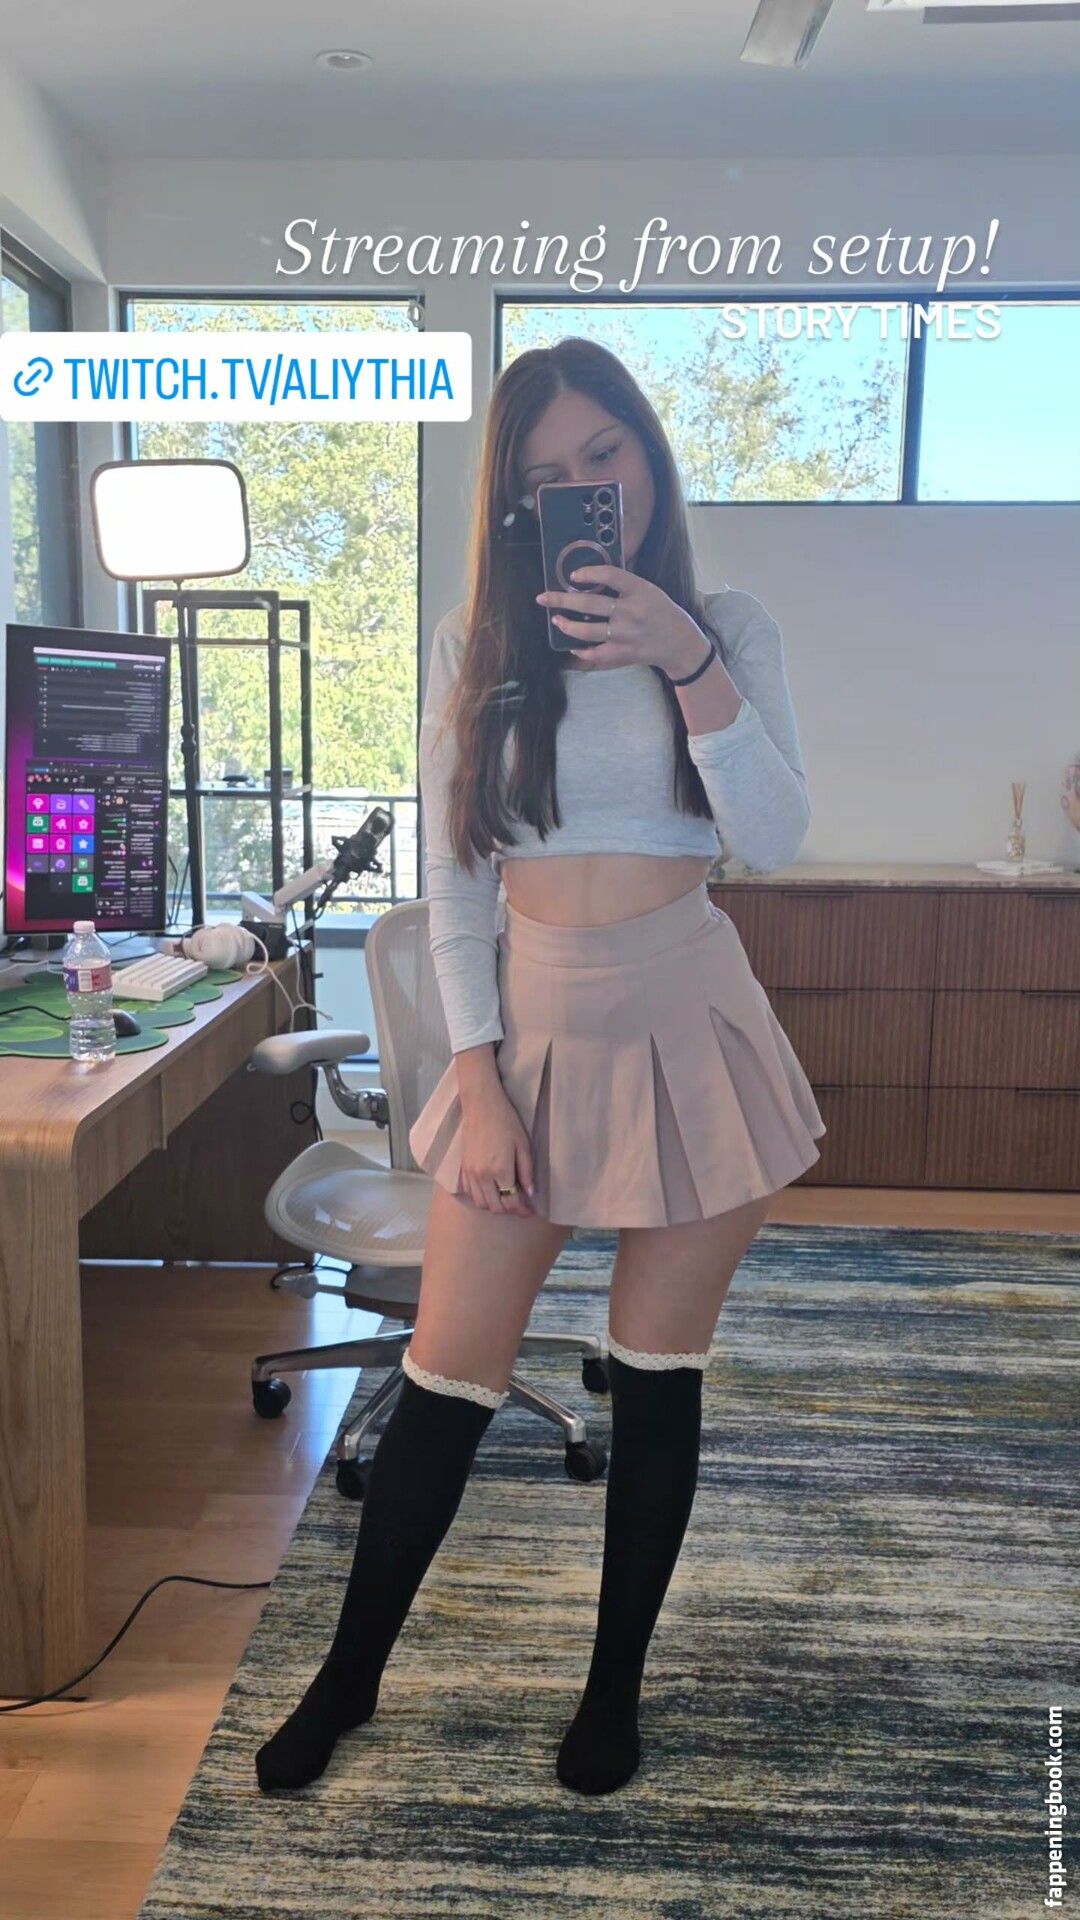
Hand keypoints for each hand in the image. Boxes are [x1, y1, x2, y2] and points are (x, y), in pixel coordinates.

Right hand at [459, 1089, 536, 1214]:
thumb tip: (529, 1193)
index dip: (522, 1211)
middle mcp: (483, 1176)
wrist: (481, 1106)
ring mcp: (470, 1173)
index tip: (530, 1211)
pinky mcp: (463, 1168)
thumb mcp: (523, 1145)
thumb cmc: (506, 1122)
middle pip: (495, 1207)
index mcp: (500, 1171)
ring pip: (480, 1203)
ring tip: (505, 1199)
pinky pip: (469, 1192)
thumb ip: (526, 1172)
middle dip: (509, 1210)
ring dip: (494, 1206)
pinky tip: (490, 1190)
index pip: (512, 1202)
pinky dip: (480, 1197)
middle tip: (520, 1206)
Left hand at [536, 565, 708, 675]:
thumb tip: (590, 577)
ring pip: (587, 631)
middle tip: (543, 597)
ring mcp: (626, 635)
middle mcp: (631, 612)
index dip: (589, 573)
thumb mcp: (648, 590)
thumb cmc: (661, 612)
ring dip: (567, 625)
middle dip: (562, 600)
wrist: (679, 643)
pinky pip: (595, 654)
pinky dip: (581, 650)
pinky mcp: (623, 653)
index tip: (573, 575)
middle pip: (590, 605)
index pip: (611, 575)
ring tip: (556, 619)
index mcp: (639, 590)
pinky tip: (572, 645)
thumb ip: (624, 585)